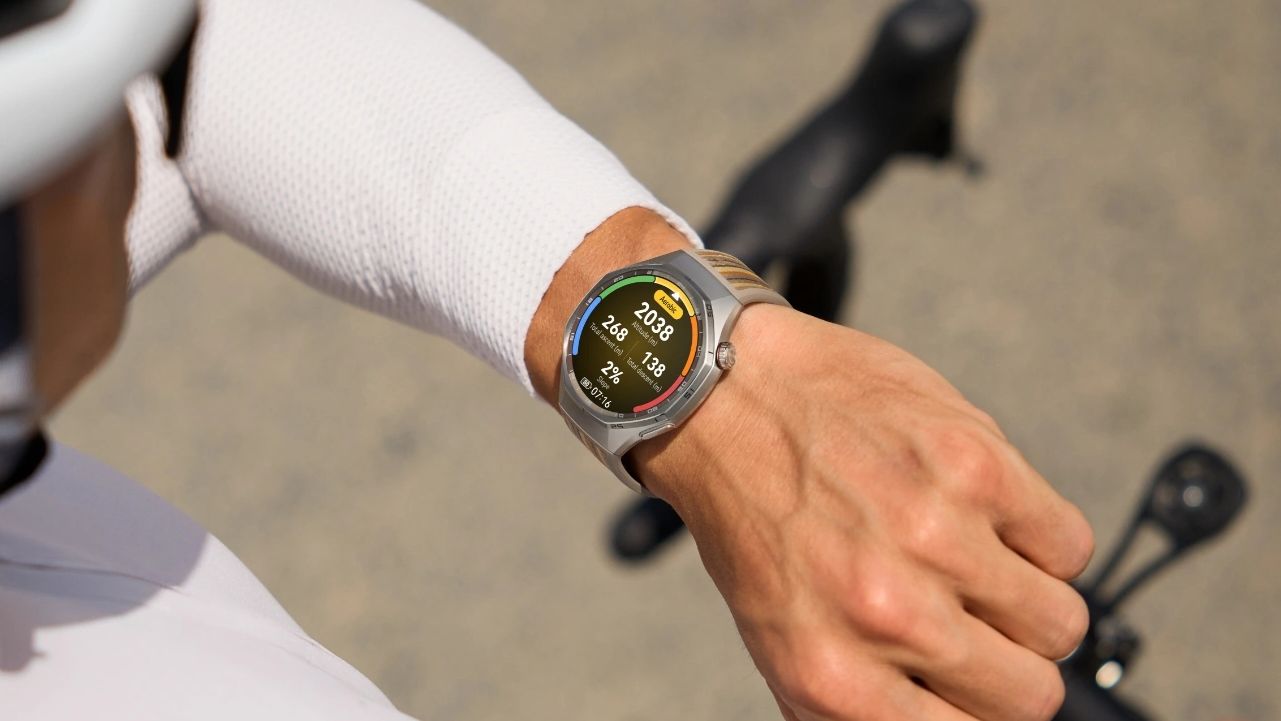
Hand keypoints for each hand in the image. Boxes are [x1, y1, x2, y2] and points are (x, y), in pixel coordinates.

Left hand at [635, 304, 1094, 720]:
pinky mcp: (974, 465)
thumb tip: (939, 719)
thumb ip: (862, 697)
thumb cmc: (753, 514)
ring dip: (1027, 599)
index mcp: (831, 676)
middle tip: (973, 618)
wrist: (726, 396)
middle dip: (1009, 661)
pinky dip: (1039, 537)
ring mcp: (935, 536)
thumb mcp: (783, 637)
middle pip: (1029, 694)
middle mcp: (886, 615)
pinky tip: (985, 515)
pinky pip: (1069, 545)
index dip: (977, 708)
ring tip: (973, 560)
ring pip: (1060, 623)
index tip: (971, 683)